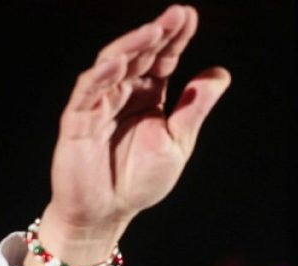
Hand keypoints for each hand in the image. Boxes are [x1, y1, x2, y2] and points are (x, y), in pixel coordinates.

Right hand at [28, 4, 230, 265]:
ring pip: (113, 65)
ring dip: (133, 46)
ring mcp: (98, 103)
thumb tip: (219, 72)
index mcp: (148, 96)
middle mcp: (123, 93)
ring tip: (154, 30)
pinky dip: (103, 74)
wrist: (108, 212)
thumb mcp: (178, 140)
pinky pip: (89, 92)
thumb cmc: (139, 179)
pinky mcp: (78, 120)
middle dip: (157, 33)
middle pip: (139, 55)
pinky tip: (121, 59)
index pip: (162, 59)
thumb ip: (194, 106)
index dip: (175, 37)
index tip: (189, 15)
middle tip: (177, 14)